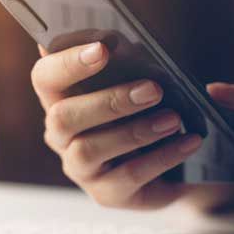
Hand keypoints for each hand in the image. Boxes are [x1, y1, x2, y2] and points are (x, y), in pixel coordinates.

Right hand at [32, 41, 218, 209]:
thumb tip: (121, 40)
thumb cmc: (147, 110)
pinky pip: (129, 175)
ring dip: (136, 131)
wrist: (171, 158)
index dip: (68, 62)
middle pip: (64, 117)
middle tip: (153, 89)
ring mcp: (81, 168)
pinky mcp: (106, 193)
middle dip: (109, 101)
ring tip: (174, 118)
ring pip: (90, 149)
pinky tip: (188, 141)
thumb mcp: (139, 83)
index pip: (45, 78)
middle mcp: (61, 135)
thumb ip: (127, 63)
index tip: (103, 48)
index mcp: (62, 99)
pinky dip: (163, 156)